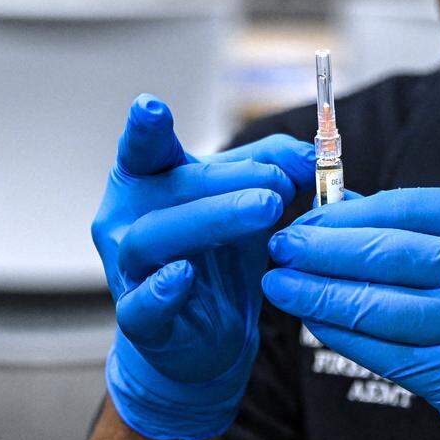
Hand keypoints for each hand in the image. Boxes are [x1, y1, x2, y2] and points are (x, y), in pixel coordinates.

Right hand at [92, 94, 312, 439]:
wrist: (208, 333)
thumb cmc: (221, 255)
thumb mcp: (249, 199)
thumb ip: (277, 166)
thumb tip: (311, 153)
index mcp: (149, 181)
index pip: (145, 149)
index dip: (145, 129)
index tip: (151, 106)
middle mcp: (128, 219)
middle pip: (169, 188)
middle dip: (227, 180)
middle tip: (279, 182)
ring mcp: (128, 269)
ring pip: (154, 238)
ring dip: (212, 219)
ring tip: (265, 210)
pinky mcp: (138, 318)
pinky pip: (141, 304)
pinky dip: (160, 290)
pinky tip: (183, 276)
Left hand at [263, 189, 439, 439]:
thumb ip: (420, 231)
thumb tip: (340, 208)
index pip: (411, 208)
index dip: (350, 214)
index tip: (305, 219)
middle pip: (394, 255)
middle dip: (326, 250)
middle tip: (281, 247)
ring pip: (385, 307)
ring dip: (322, 296)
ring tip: (282, 286)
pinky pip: (391, 353)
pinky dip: (347, 337)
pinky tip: (316, 323)